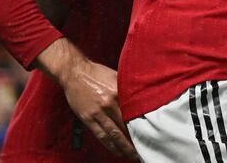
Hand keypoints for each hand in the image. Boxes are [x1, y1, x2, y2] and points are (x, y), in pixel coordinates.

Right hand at [37, 39, 138, 158]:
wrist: (75, 72)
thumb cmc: (97, 73)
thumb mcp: (116, 77)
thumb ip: (127, 88)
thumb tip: (141, 97)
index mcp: (119, 92)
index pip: (134, 113)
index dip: (143, 125)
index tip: (151, 133)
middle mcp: (109, 103)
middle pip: (125, 126)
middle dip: (135, 139)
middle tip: (144, 149)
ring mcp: (98, 112)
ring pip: (113, 134)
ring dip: (123, 146)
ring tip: (132, 155)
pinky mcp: (88, 118)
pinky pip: (100, 135)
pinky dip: (109, 144)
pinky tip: (116, 151)